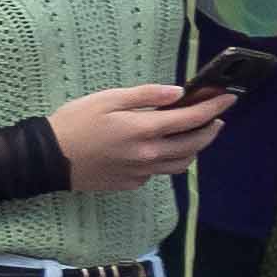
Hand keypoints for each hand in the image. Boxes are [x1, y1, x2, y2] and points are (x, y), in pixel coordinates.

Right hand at [51, 81, 234, 190]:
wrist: (47, 159)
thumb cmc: (74, 122)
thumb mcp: (107, 99)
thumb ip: (146, 95)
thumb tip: (178, 93)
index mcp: (144, 130)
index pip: (191, 118)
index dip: (214, 107)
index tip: (230, 97)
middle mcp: (149, 155)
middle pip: (194, 143)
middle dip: (211, 127)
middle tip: (216, 115)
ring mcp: (142, 172)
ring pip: (182, 162)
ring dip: (195, 146)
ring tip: (196, 132)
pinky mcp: (133, 183)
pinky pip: (161, 171)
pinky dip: (169, 158)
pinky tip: (162, 147)